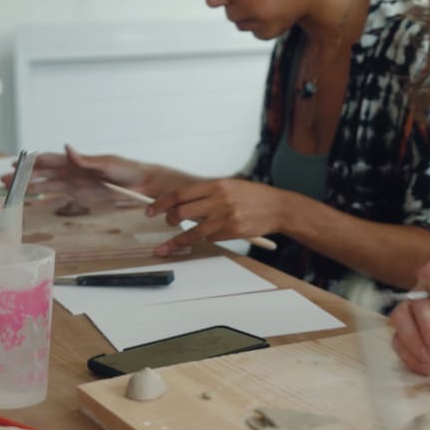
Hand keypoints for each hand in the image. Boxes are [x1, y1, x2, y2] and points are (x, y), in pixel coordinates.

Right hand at [2, 144, 144, 198]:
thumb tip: (66, 147)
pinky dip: (47, 200)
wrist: (142, 183)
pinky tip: (34, 202)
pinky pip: (61, 198)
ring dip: (31, 188)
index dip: (33, 162)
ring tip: (12, 191)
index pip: (50, 160)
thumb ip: (85, 159)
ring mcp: (77, 184)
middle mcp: (74, 172)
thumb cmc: (127, 169)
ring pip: (48, 186)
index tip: (16, 164)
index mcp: (78, 161)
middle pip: (44, 174)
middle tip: (4, 180)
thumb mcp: (107, 163)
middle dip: (25, 177)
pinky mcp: (83, 196)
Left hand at [147, 178, 285, 253]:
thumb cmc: (254, 196)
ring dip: (177, 240)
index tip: (150, 210)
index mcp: (217, 185)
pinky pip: (209, 238)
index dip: (161, 203)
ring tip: (169, 244)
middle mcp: (219, 200)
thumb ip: (209, 193)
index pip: (180, 194)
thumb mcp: (231, 186)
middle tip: (167, 223)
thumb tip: (183, 202)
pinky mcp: (232, 231)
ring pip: (192, 231)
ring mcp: (226, 217)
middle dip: (169, 219)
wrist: (279, 207)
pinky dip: (205, 238)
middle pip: (182, 212)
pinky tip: (209, 236)